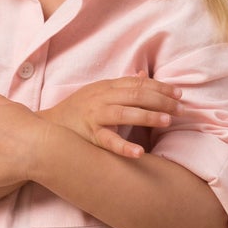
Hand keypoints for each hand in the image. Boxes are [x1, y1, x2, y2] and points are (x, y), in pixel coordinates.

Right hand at [39, 76, 183, 157]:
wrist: (47, 127)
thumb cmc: (77, 111)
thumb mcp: (99, 92)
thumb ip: (122, 85)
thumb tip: (144, 75)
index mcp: (106, 88)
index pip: (137, 84)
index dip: (160, 87)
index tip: (178, 94)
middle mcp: (101, 99)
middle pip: (135, 95)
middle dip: (160, 100)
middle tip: (180, 109)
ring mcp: (94, 116)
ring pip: (124, 113)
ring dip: (147, 116)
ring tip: (167, 121)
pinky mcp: (89, 135)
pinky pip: (108, 141)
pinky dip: (124, 147)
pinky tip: (139, 152)